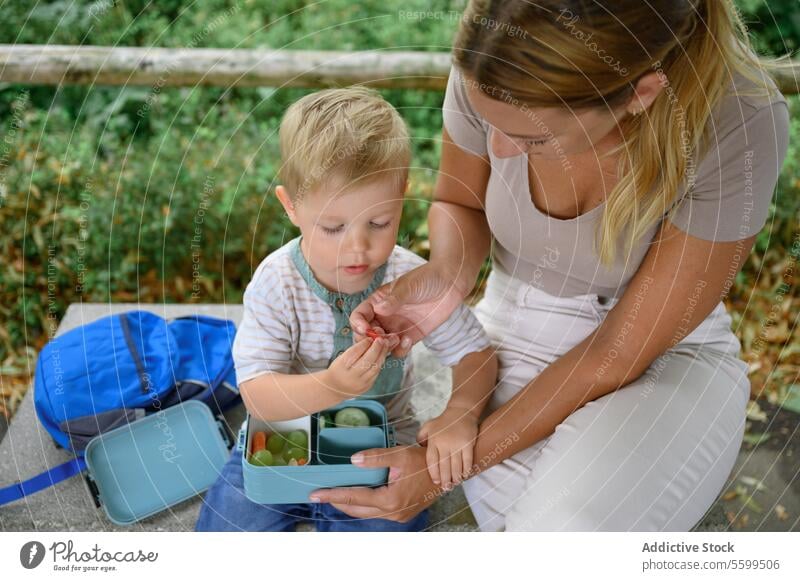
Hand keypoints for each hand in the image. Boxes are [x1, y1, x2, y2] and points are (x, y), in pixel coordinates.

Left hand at [308, 446, 441, 521]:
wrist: (447, 473)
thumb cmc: (424, 462)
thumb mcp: (400, 454)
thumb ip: (376, 457)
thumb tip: (354, 460)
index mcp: (389, 500)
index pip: (354, 497)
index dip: (332, 495)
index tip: (315, 495)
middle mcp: (392, 513)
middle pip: (356, 510)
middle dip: (337, 502)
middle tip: (319, 495)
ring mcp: (397, 516)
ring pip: (366, 513)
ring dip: (350, 504)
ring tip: (334, 495)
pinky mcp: (402, 514)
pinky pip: (376, 512)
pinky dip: (363, 505)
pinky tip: (358, 496)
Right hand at [323, 335, 397, 397]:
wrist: (336, 388)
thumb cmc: (339, 368)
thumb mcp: (342, 358)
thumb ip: (355, 350)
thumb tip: (371, 339)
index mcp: (341, 366)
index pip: (355, 353)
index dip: (364, 344)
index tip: (370, 338)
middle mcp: (350, 376)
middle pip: (366, 361)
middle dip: (376, 348)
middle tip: (381, 339)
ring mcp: (360, 383)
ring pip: (375, 368)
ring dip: (382, 355)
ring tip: (385, 345)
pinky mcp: (367, 386)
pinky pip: (376, 373)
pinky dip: (380, 362)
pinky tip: (382, 355)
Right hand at [350, 261, 469, 358]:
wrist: (450, 283)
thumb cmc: (426, 278)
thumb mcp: (408, 286)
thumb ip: (394, 299)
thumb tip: (378, 309)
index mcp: (378, 302)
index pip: (359, 316)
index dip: (358, 324)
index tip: (366, 329)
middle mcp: (384, 316)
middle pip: (366, 335)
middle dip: (370, 341)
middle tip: (381, 339)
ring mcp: (396, 328)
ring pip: (381, 346)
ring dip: (384, 348)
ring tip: (396, 339)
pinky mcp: (410, 337)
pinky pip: (399, 350)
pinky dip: (400, 350)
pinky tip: (408, 340)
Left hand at [417, 409, 478, 488]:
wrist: (461, 412)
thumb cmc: (443, 422)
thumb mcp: (428, 427)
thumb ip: (421, 438)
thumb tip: (417, 451)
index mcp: (433, 441)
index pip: (432, 461)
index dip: (434, 474)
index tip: (436, 482)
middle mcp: (444, 443)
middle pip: (444, 467)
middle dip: (445, 480)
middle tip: (446, 488)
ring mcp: (457, 444)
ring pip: (456, 466)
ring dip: (456, 477)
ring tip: (455, 483)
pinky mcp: (468, 444)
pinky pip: (467, 461)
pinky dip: (466, 470)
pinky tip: (465, 475)